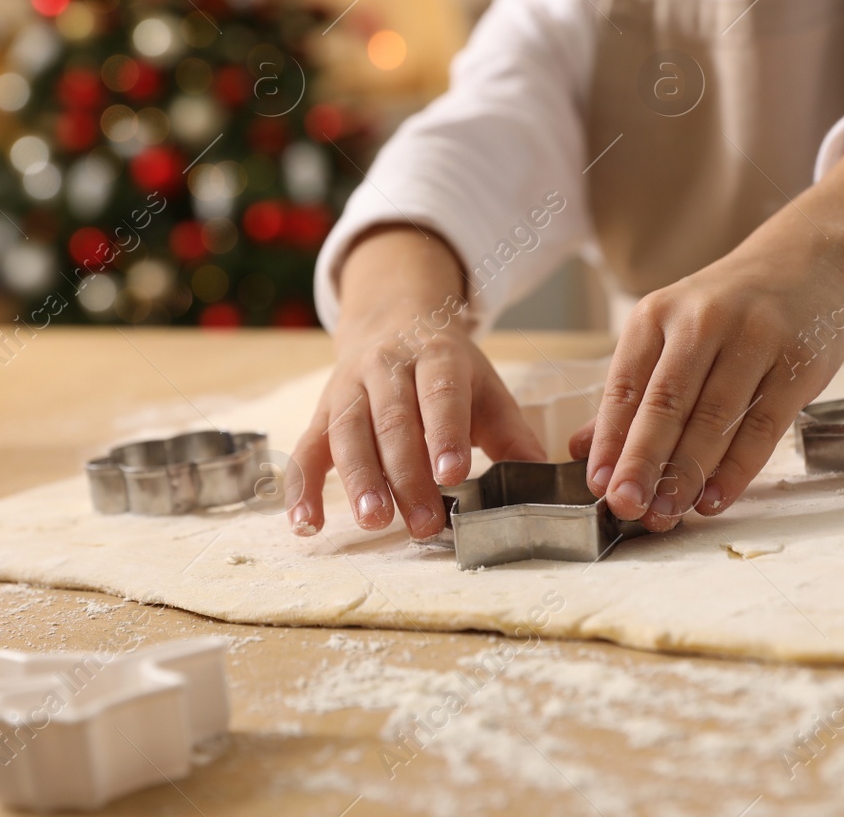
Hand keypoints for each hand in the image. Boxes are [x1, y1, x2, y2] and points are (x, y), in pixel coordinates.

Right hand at [287, 228, 545, 538]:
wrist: (394, 320)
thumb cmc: (448, 371)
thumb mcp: (485, 389)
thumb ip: (512, 435)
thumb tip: (542, 482)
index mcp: (436, 357)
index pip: (440, 394)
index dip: (445, 432)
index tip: (453, 473)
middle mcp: (386, 368)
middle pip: (393, 421)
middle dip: (407, 474)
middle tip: (423, 522)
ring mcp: (349, 388)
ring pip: (348, 433)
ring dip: (359, 479)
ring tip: (373, 521)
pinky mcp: (322, 412)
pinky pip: (306, 449)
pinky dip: (301, 488)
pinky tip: (307, 524)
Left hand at [575, 221, 843, 532]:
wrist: (807, 262)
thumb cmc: (728, 307)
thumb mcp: (671, 331)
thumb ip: (631, 391)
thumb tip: (583, 450)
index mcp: (657, 314)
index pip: (624, 386)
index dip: (610, 440)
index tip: (597, 484)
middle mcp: (701, 321)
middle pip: (666, 404)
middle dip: (642, 462)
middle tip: (626, 506)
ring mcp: (753, 340)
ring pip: (713, 419)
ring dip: (687, 474)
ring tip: (667, 512)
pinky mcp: (796, 364)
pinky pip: (762, 427)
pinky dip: (736, 469)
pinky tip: (714, 498)